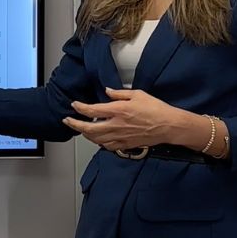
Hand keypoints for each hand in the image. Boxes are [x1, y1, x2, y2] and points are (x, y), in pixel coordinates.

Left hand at [62, 88, 179, 151]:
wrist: (169, 126)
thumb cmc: (156, 109)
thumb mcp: (137, 94)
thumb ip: (119, 93)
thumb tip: (108, 91)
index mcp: (118, 110)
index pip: (92, 110)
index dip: (80, 108)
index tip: (74, 105)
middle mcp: (116, 125)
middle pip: (89, 128)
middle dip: (75, 124)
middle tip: (67, 121)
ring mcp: (120, 137)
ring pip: (96, 139)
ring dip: (85, 134)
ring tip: (80, 129)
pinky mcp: (126, 145)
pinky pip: (108, 146)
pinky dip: (99, 143)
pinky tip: (97, 139)